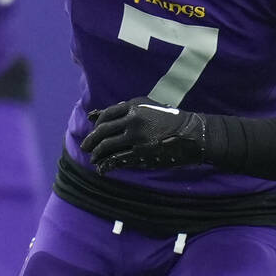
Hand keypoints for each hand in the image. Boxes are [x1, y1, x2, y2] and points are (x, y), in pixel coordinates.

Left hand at [81, 97, 207, 172]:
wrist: (191, 134)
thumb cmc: (167, 118)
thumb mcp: (145, 107)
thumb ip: (121, 110)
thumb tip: (93, 116)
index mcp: (134, 107)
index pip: (106, 115)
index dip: (96, 124)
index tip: (93, 130)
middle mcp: (133, 121)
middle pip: (103, 131)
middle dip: (91, 140)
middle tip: (85, 147)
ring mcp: (137, 139)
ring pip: (107, 147)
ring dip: (97, 154)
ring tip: (93, 158)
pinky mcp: (142, 154)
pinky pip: (118, 160)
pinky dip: (107, 164)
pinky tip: (103, 168)